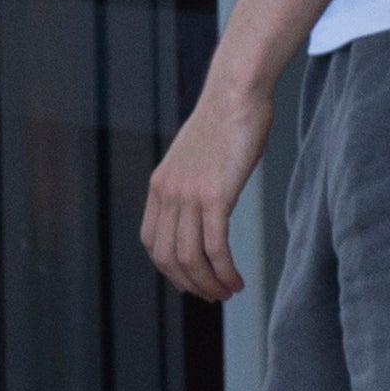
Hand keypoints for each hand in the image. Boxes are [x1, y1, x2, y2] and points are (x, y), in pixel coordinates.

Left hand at [139, 75, 270, 301]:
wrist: (235, 94)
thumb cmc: (224, 123)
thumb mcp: (196, 158)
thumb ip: (192, 184)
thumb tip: (203, 208)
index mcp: (159, 186)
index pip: (152, 241)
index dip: (169, 269)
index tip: (191, 282)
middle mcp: (168, 193)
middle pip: (168, 257)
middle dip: (190, 284)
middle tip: (213, 296)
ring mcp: (189, 195)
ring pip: (191, 258)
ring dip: (210, 284)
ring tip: (229, 292)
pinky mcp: (215, 195)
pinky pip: (215, 247)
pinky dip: (225, 271)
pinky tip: (237, 280)